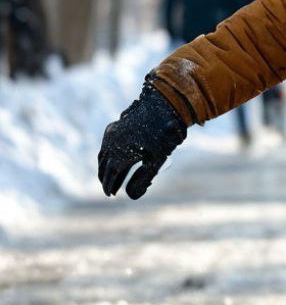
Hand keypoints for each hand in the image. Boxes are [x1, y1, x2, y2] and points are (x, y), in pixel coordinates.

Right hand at [98, 82, 186, 198]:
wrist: (162, 107)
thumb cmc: (163, 136)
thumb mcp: (157, 160)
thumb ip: (143, 179)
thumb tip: (130, 197)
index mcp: (121, 155)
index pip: (111, 175)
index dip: (110, 185)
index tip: (110, 194)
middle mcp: (112, 144)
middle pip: (105, 166)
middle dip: (106, 179)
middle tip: (109, 190)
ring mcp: (111, 134)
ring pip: (102, 155)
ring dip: (104, 167)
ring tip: (108, 178)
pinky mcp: (113, 127)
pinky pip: (105, 145)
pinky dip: (106, 155)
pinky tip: (110, 159)